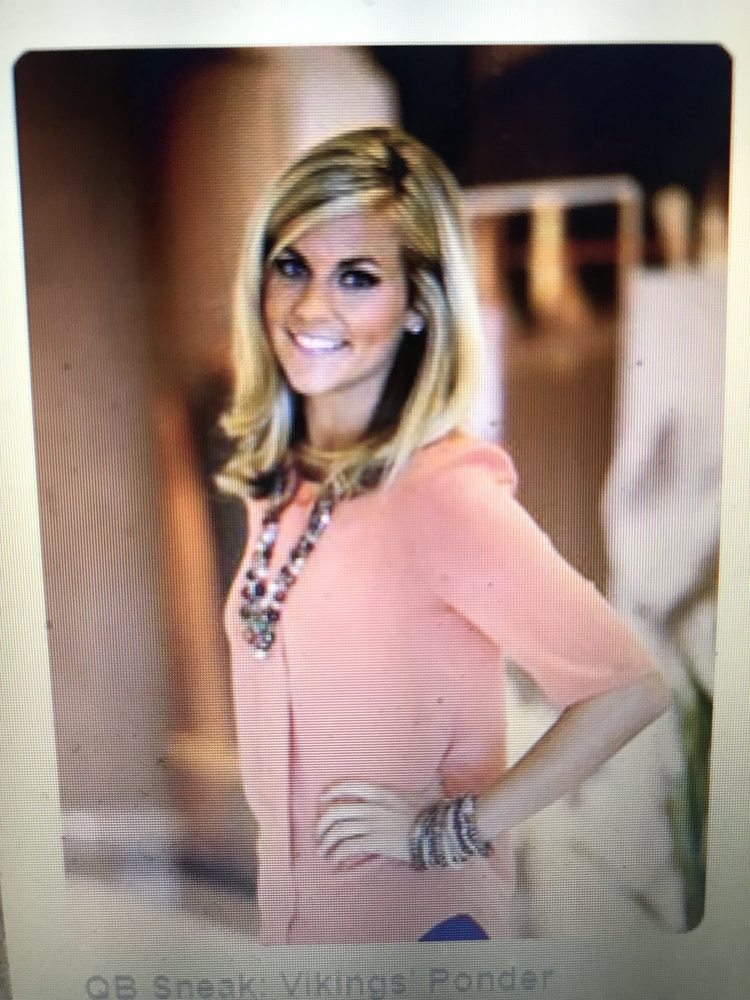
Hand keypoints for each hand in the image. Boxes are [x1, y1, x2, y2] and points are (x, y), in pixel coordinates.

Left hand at [317, 780, 438, 864]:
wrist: (437, 832)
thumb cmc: (429, 813)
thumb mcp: (417, 794)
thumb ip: (405, 791)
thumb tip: (414, 786)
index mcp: (381, 792)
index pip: (349, 786)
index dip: (332, 792)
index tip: (323, 799)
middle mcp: (372, 806)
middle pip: (336, 811)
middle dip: (322, 824)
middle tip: (319, 833)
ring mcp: (373, 824)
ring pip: (338, 831)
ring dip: (326, 842)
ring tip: (323, 851)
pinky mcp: (375, 842)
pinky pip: (348, 848)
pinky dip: (337, 854)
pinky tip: (335, 861)